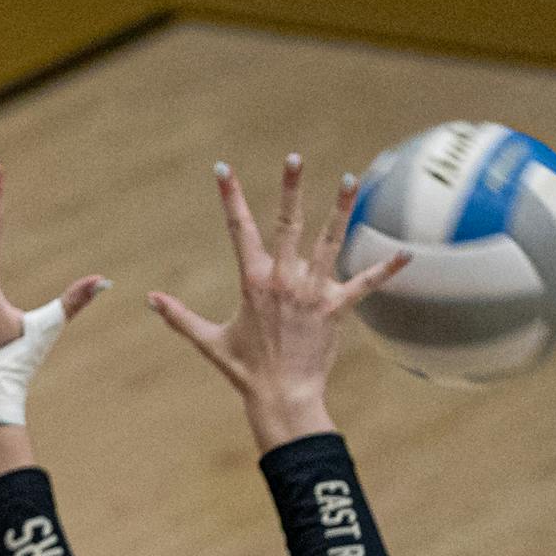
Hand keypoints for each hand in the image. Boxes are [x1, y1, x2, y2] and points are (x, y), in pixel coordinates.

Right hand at [150, 157, 410, 451]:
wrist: (281, 397)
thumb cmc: (245, 371)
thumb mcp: (209, 341)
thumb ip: (179, 316)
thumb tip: (149, 299)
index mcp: (253, 281)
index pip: (238, 229)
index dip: (230, 197)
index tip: (223, 169)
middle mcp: (284, 280)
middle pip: (288, 223)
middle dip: (291, 188)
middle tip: (294, 157)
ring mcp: (313, 292)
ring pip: (329, 241)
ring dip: (341, 208)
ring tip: (350, 178)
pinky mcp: (336, 309)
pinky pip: (365, 284)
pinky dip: (385, 269)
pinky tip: (406, 253)